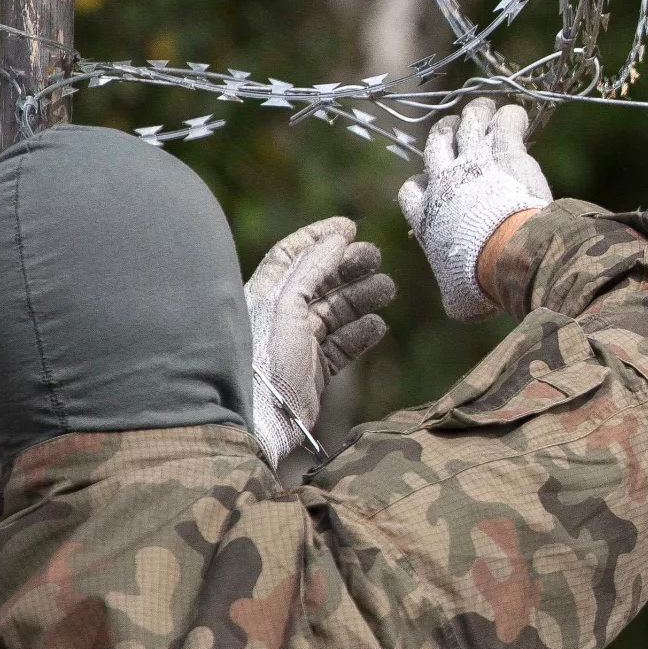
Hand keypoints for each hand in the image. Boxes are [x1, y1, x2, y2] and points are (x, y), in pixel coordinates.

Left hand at [246, 216, 395, 465]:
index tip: (350, 226)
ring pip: (335, 313)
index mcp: (263, 295)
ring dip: (361, 298)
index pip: (292, 256)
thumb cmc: (265, 360)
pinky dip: (361, 333)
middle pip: (319, 282)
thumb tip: (338, 238)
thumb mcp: (286, 306)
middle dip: (349, 267)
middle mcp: (279, 316)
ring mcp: (298, 344)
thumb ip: (311, 270)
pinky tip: (377, 325)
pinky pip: (342, 346)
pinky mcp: (313, 372)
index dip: (319, 237)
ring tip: (387, 289)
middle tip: (377, 258)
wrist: (259, 422)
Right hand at [397, 96, 552, 322]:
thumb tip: (458, 303)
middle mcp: (443, 182)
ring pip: (468, 122)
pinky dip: (510, 116)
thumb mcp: (458, 299)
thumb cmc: (479, 280)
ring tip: (486, 109)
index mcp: (426, 215)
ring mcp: (474, 162)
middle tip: (457, 129)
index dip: (421, 183)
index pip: (411, 189)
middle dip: (444, 133)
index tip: (434, 184)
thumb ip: (454, 296)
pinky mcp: (505, 152)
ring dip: (476, 113)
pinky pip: (504, 121)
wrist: (505, 253)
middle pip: (435, 144)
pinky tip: (518, 116)